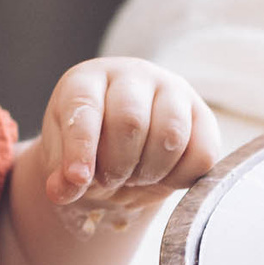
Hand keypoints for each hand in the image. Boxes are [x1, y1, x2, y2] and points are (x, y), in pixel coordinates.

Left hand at [40, 58, 220, 217]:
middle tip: (110, 180)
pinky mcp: (202, 115)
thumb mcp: (64, 162)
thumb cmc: (90, 151)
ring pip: (171, 135)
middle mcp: (132, 75)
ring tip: (135, 176)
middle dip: (117, 166)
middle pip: (130, 121)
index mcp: (88, 79)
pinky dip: (181, 178)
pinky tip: (163, 178)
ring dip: (150, 172)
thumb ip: (61, 177)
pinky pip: (202, 153)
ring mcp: (172, 90)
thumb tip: (63, 190)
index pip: (85, 107)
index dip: (81, 147)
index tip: (78, 180)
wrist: (123, 151)